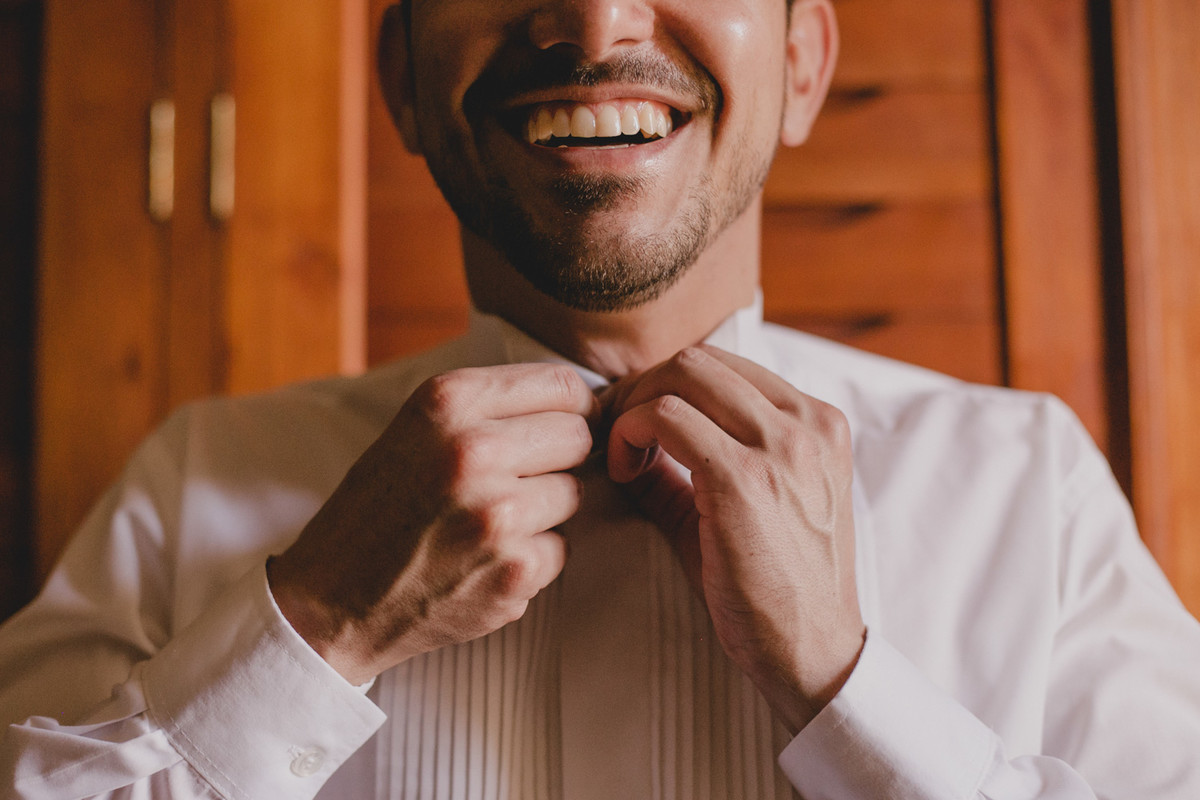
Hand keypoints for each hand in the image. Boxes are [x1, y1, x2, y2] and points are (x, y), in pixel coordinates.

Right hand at [268, 363, 597, 684]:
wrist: (331, 601)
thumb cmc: (380, 508)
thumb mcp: (417, 428)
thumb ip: (490, 407)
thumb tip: (583, 403)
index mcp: (449, 402)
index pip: (563, 386)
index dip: (573, 409)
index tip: (562, 426)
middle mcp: (475, 450)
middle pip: (578, 437)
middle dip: (558, 458)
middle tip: (518, 479)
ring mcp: (498, 515)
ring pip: (574, 494)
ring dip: (544, 510)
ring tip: (489, 522)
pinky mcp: (514, 571)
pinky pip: (559, 549)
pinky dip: (531, 558)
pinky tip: (484, 561)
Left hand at [602, 345, 864, 731]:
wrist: (811, 650)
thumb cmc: (776, 584)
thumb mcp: (749, 503)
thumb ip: (696, 460)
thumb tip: (628, 433)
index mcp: (817, 421)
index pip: (723, 364)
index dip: (665, 384)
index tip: (633, 420)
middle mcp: (807, 422)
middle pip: (697, 360)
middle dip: (641, 388)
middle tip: (610, 431)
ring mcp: (782, 447)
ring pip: (680, 376)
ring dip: (633, 408)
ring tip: (618, 456)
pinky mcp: (745, 479)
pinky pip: (667, 418)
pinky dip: (631, 434)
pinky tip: (624, 473)